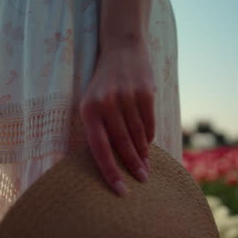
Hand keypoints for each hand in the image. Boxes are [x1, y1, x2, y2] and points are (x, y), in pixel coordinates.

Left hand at [79, 38, 155, 196]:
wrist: (122, 48)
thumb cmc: (104, 82)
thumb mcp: (92, 101)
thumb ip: (99, 126)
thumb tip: (111, 159)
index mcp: (88, 109)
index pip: (99, 148)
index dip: (110, 171)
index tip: (120, 189)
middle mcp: (106, 103)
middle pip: (121, 143)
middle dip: (132, 165)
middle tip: (141, 180)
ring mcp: (126, 97)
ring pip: (137, 134)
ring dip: (142, 154)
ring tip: (146, 167)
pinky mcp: (145, 92)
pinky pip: (148, 122)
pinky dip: (148, 136)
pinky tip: (148, 145)